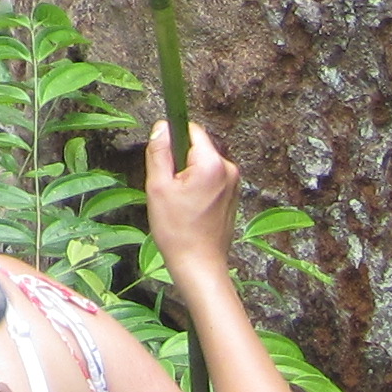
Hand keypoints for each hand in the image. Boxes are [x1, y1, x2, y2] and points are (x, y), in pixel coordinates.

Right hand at [145, 119, 242, 281]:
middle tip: (168, 189)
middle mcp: (229, 169)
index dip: (172, 140)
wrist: (199, 266)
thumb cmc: (177, 230)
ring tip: (179, 203)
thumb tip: (161, 126)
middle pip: (197, 148)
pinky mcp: (233, 197)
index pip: (190, 130)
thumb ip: (159, 151)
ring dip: (188, 177)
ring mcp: (234, 184)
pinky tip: (189, 210)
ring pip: (203, 165)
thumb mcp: (158, 186)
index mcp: (212, 163)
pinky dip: (198, 188)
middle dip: (179, 162)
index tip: (162, 163)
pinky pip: (211, 180)